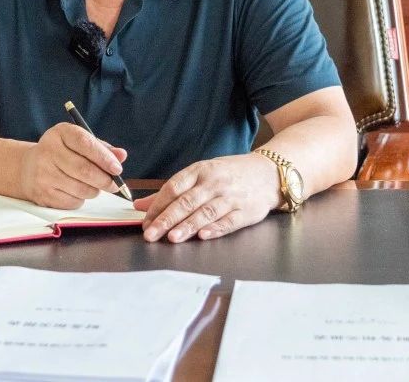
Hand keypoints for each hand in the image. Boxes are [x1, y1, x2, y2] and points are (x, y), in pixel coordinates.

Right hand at [18, 122, 126, 208]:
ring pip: (81, 188)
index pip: (84, 143)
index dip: (104, 157)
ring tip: (94, 186)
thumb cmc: (61, 153)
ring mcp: (43, 174)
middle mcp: (48, 151)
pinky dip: (82, 199)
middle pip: (84, 170)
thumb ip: (101, 148)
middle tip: (115, 184)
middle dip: (105, 180)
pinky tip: (77, 191)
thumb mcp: (78, 143)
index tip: (118, 168)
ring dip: (95, 190)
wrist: (27, 168)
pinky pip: (73, 202)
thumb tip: (121, 156)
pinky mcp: (43, 194)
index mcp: (60, 133)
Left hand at [134, 153, 279, 242]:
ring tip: (172, 238)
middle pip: (187, 202)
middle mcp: (214, 182)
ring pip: (206, 212)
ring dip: (188, 226)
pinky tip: (203, 236)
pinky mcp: (246, 211)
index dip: (158, 205)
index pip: (174, 187)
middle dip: (167, 219)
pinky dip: (215, 229)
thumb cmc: (229, 174)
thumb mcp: (201, 174)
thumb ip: (171, 191)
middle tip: (151, 234)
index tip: (145, 221)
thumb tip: (140, 205)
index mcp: (200, 170)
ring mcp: (231, 197)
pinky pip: (229, 221)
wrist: (269, 173)